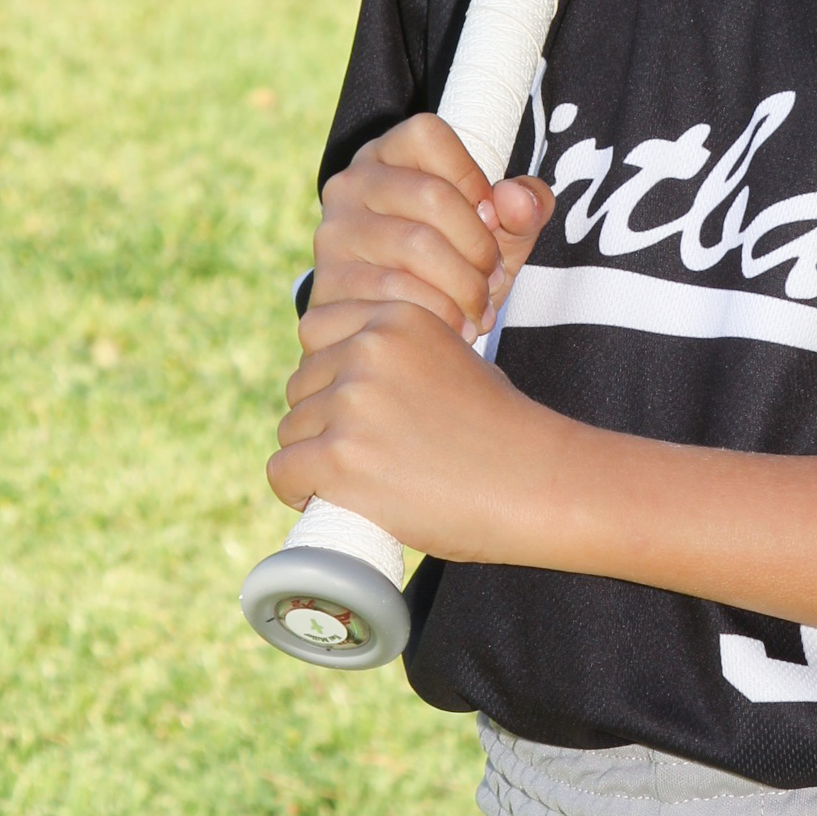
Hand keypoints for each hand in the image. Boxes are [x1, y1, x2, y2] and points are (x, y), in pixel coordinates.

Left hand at [272, 301, 564, 561]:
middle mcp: (368, 349)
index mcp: (396, 317)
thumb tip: (344, 380)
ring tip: (359, 480)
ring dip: (312, 458)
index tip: (351, 405)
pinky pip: (283, 471)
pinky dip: (298, 491)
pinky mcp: (339, 457)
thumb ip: (400, 353)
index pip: (315, 330)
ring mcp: (352, 402)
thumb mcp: (454, 357)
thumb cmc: (500, 430)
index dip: (328, 372)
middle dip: (321, 420)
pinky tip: (328, 497)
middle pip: (300, 386)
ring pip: (290, 430)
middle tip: (364, 453)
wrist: (533, 482)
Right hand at [301, 115, 553, 351]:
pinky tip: (455, 328)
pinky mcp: (328, 284)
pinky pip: (393, 292)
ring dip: (464, 286)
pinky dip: (438, 314)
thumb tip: (514, 199)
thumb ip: (526, 207)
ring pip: (416, 245)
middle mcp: (350, 184)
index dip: (472, 177)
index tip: (491, 219)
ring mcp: (334, 233)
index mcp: (388, 155)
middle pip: (431, 195)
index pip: (429, 136)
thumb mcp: (501, 233)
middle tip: (494, 279)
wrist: (403, 332)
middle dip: (479, 246)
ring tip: (480, 309)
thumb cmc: (457, 266)